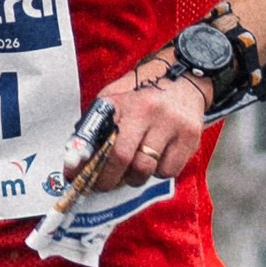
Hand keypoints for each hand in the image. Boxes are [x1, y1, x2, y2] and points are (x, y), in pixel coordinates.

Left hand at [84, 54, 209, 191]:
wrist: (185, 81)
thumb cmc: (144, 96)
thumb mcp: (116, 100)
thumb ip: (97, 125)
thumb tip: (77, 159)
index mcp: (123, 102)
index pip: (98, 135)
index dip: (85, 160)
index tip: (75, 176)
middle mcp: (147, 111)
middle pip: (123, 157)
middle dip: (109, 179)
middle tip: (103, 185)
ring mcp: (171, 124)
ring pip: (147, 169)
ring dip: (136, 177)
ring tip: (134, 168)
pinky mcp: (190, 137)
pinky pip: (169, 171)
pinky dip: (160, 172)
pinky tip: (158, 159)